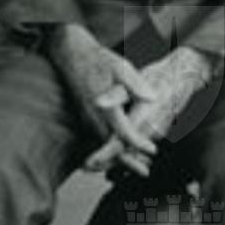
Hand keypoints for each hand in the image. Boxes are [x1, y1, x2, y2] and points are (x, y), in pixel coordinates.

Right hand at [48, 24, 156, 164]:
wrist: (71, 54)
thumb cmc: (98, 59)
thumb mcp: (121, 67)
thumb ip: (136, 84)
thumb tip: (153, 97)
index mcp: (104, 106)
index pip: (123, 132)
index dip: (138, 143)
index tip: (153, 150)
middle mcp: (93, 116)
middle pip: (111, 146)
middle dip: (128, 160)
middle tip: (145, 171)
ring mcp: (87, 117)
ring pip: (103, 144)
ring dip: (119, 157)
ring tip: (138, 166)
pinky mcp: (85, 116)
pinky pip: (97, 138)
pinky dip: (109, 148)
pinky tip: (120, 152)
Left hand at [86, 46, 216, 174]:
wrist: (182, 79)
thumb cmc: (156, 78)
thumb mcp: (132, 79)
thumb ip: (115, 95)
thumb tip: (98, 102)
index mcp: (143, 119)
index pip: (120, 144)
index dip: (104, 156)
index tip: (89, 163)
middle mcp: (151, 131)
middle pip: (126, 153)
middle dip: (106, 161)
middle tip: (86, 166)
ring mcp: (156, 133)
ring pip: (133, 151)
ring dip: (116, 158)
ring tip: (95, 164)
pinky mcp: (158, 132)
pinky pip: (140, 146)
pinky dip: (127, 151)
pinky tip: (114, 153)